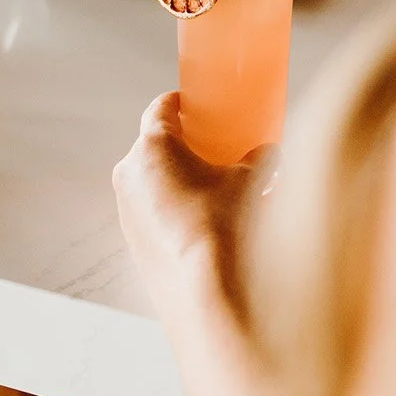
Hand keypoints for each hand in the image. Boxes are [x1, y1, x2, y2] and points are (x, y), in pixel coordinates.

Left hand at [113, 92, 275, 309]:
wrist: (210, 292)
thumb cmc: (225, 226)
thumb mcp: (250, 183)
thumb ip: (259, 160)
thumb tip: (269, 154)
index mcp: (153, 148)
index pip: (160, 109)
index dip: (179, 103)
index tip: (194, 105)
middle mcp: (129, 176)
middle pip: (153, 148)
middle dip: (182, 148)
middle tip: (212, 151)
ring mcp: (126, 212)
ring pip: (150, 184)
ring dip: (176, 182)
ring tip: (212, 193)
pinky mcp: (131, 244)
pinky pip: (151, 215)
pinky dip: (171, 212)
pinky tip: (202, 225)